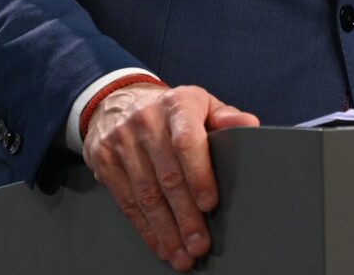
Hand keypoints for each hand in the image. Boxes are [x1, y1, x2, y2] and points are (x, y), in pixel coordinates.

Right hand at [82, 83, 259, 269]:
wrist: (118, 100)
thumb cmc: (170, 111)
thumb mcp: (200, 104)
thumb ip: (226, 117)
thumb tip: (249, 125)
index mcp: (176, 105)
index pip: (187, 141)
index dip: (199, 175)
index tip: (210, 204)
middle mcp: (146, 120)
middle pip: (167, 176)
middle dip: (186, 216)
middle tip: (199, 244)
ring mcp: (121, 140)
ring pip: (146, 194)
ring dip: (166, 230)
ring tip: (182, 254)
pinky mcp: (104, 158)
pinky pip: (126, 200)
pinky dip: (145, 228)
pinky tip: (160, 244)